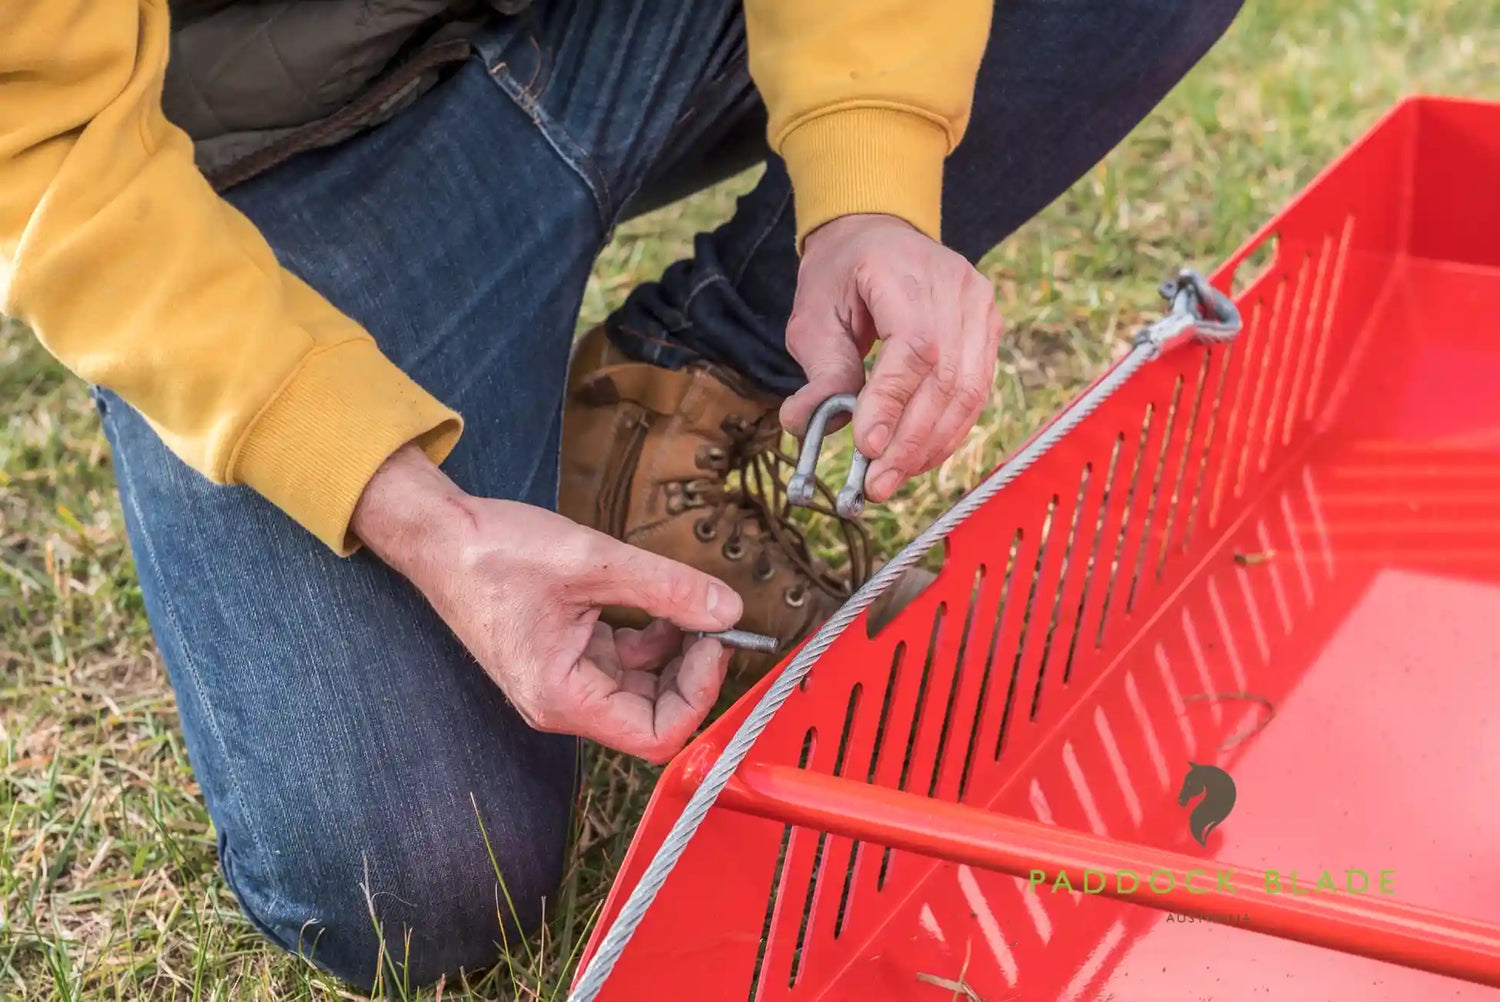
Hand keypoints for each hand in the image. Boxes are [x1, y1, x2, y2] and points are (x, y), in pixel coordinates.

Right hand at [351, 445, 742, 762]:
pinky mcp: (565, 656)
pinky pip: (623, 661)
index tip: (715, 642)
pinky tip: (660, 600)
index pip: (655, 735)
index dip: (698, 695)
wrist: (440, 537)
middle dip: (692, 671)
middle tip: (714, 620)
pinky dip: (651, 636)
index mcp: (563, 697)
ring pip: (642, 687)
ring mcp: (565, 680)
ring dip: (675, 651)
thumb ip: (667, 588)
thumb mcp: (593, 561)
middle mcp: (563, 702)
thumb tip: (728, 609)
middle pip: (653, 714)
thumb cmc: (495, 553)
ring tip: (689, 604)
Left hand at [781, 213, 1003, 502]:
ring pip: (968, 392)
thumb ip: (819, 370)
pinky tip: (917, 458)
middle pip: (948, 377)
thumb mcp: (814, 314)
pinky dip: (946, 432)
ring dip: (930, 445)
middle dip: (910, 441)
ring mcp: (981, 308)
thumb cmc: (842, 273)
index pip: (915, 346)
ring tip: (892, 478)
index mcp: (906, 270)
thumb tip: (803, 423)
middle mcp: (957, 287)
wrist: (879, 234)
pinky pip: (976, 393)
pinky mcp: (989, 332)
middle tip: (876, 484)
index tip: (867, 447)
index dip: (893, 402)